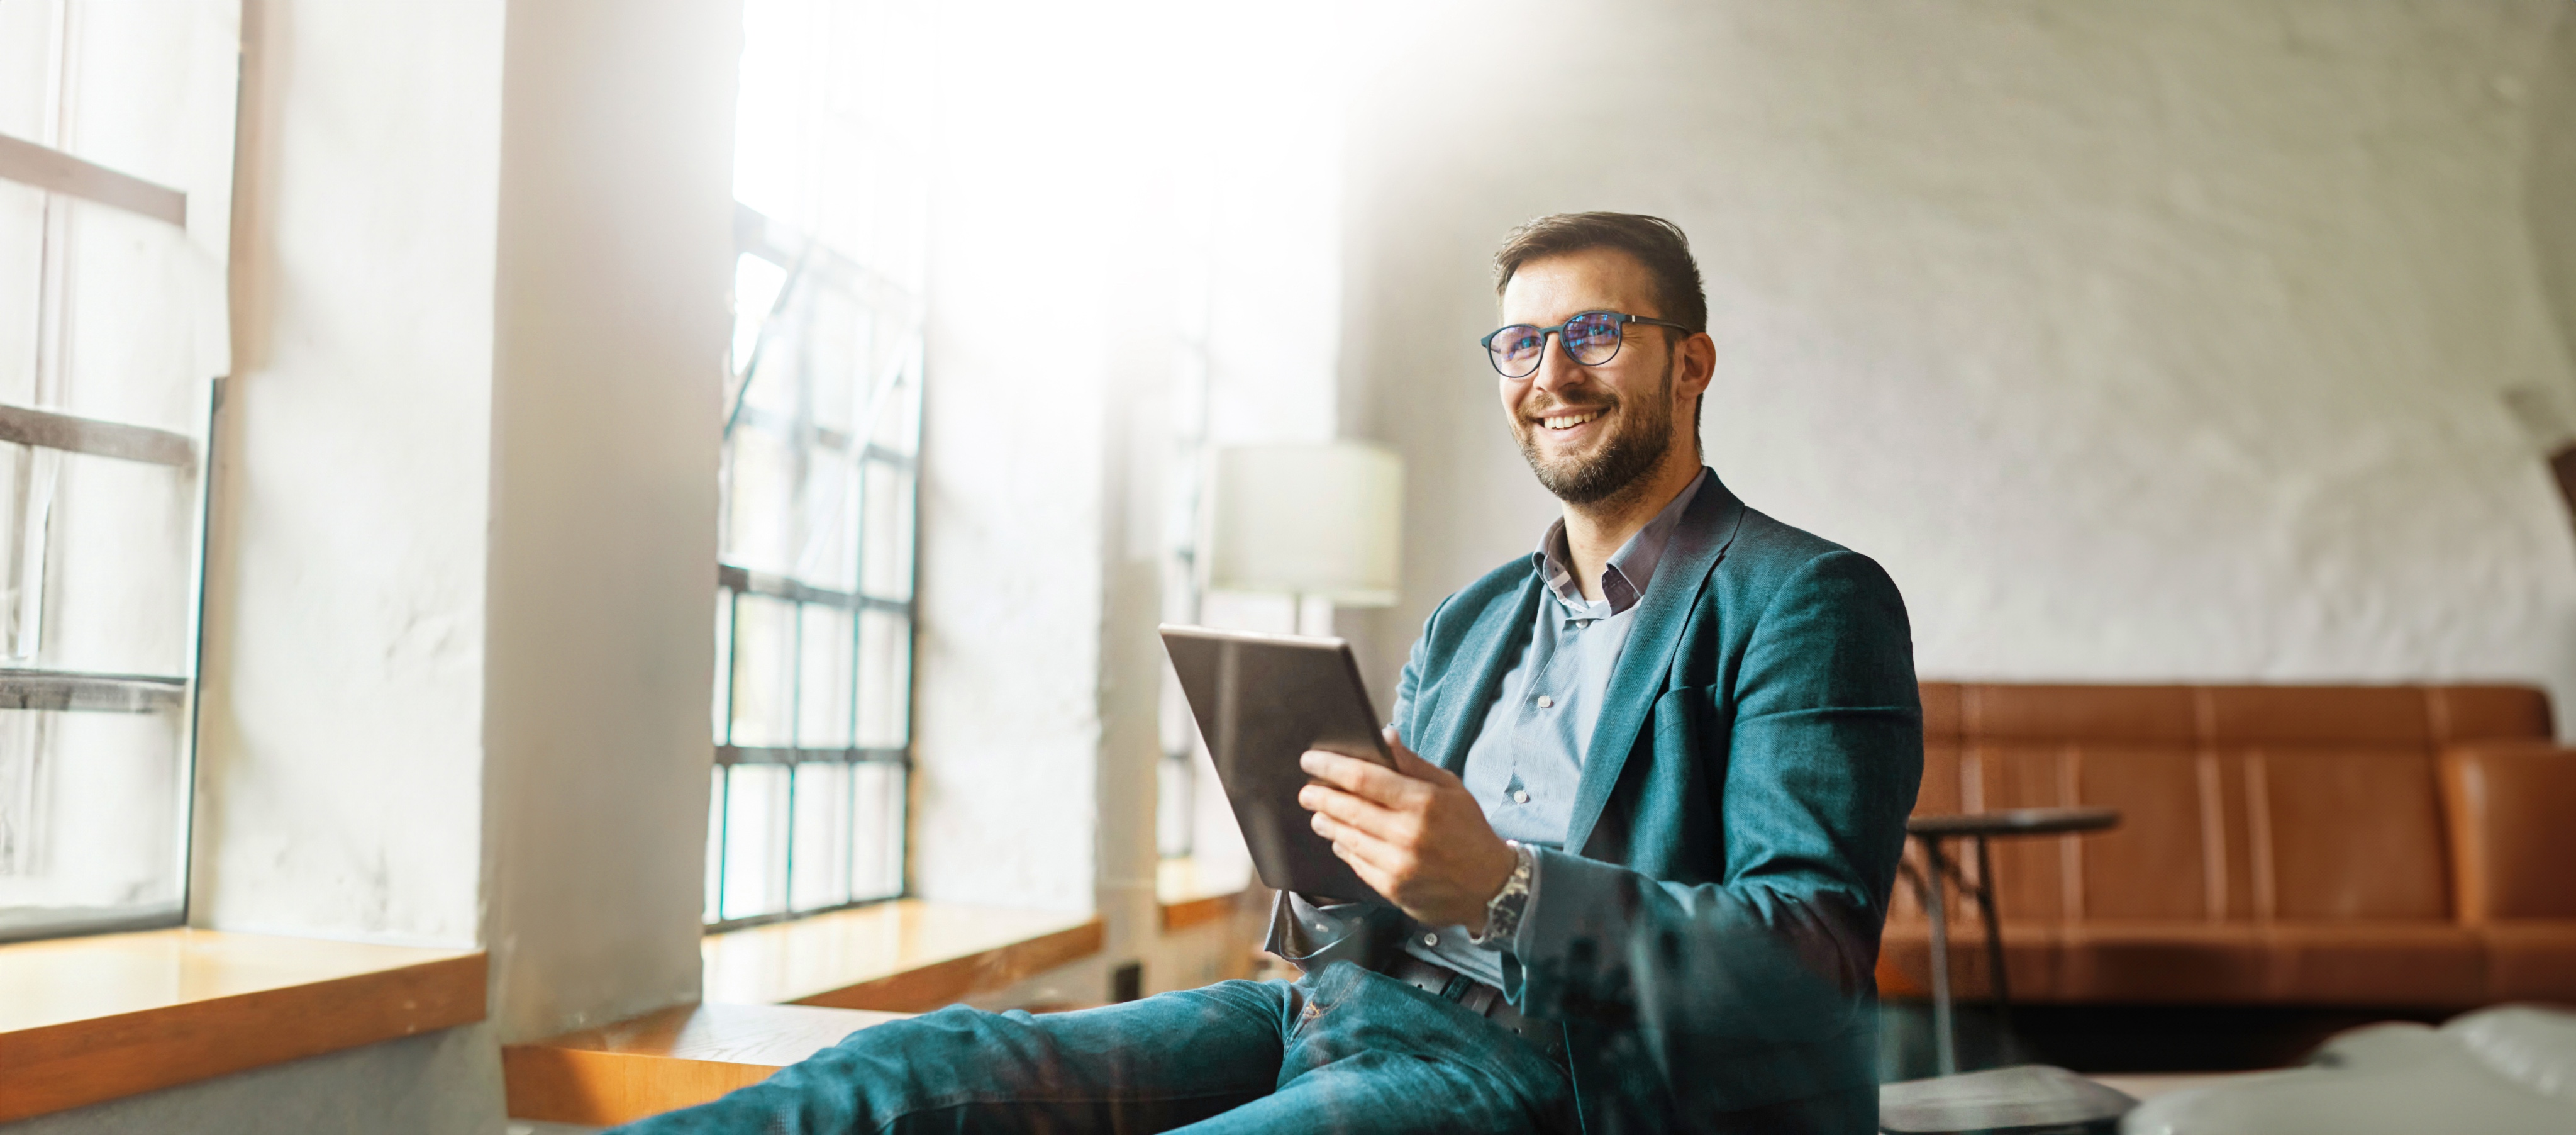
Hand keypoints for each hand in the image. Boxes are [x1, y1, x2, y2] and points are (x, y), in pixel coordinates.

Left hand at [1298, 728, 1516, 932]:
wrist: (1490, 885)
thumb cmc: (1469, 830)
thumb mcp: (1450, 787)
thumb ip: (1413, 764)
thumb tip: (1384, 736)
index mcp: (1423, 802)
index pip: (1364, 779)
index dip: (1331, 767)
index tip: (1311, 760)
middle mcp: (1407, 834)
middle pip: (1348, 809)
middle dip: (1320, 796)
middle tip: (1306, 791)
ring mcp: (1397, 865)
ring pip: (1347, 838)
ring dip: (1327, 822)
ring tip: (1319, 813)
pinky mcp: (1392, 889)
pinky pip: (1356, 863)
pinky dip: (1344, 848)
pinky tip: (1339, 839)